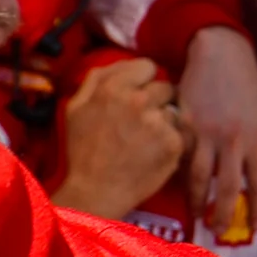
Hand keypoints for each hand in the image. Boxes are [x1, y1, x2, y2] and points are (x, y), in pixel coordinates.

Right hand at [47, 59, 186, 219]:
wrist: (95, 191)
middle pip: (165, 87)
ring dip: (166, 122)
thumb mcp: (76, 107)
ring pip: (174, 111)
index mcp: (114, 87)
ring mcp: (159, 122)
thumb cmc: (83, 151)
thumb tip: (121, 64)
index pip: (148, 66)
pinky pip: (181, 133)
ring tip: (149, 140)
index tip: (139, 94)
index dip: (144, 81)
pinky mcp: (173, 144)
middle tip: (146, 120)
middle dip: (158, 101)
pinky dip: (172, 142)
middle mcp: (139, 100)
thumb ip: (96, 79)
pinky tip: (155, 153)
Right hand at [174, 27, 256, 233]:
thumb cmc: (245, 84)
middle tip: (219, 232)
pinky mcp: (185, 125)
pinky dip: (180, 176)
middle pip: (229, 187)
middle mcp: (234, 139)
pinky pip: (182, 158)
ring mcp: (207, 132)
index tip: (255, 227)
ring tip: (196, 217)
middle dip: (225, 214)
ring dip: (198, 202)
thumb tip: (254, 175)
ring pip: (200, 178)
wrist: (220, 52)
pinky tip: (179, 188)